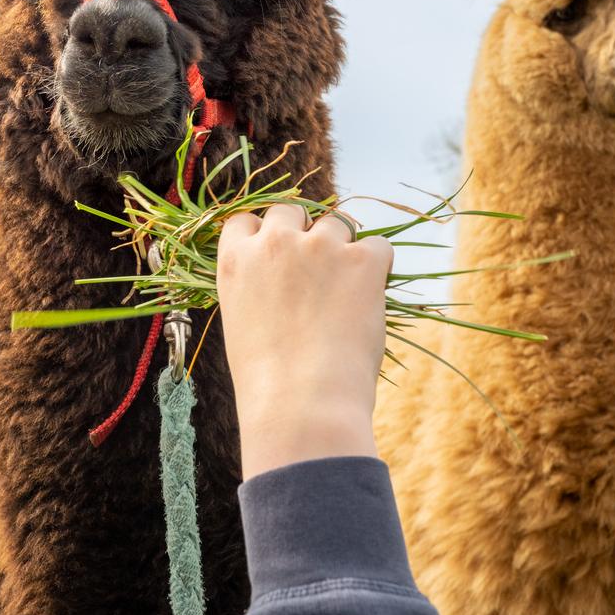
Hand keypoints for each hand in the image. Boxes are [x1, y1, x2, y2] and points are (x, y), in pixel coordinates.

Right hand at [216, 203, 393, 479]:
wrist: (303, 403)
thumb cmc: (268, 381)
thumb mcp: (243, 323)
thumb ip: (258, 287)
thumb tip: (286, 280)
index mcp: (235, 259)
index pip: (247, 220)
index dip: (266, 235)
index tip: (279, 256)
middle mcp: (275, 242)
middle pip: (292, 211)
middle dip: (305, 233)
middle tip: (318, 271)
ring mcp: (321, 246)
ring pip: (338, 224)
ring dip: (343, 249)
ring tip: (345, 294)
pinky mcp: (362, 260)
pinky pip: (379, 246)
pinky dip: (378, 268)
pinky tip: (370, 299)